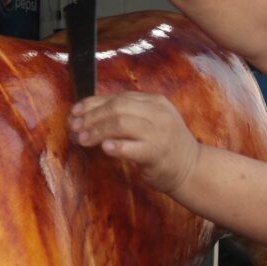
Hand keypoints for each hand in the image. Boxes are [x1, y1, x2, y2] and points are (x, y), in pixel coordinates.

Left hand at [69, 92, 200, 193]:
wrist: (192, 168)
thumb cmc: (165, 146)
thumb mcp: (151, 121)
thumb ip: (127, 114)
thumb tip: (88, 112)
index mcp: (155, 101)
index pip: (118, 97)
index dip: (92, 103)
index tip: (75, 112)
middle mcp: (158, 113)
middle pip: (117, 107)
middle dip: (91, 116)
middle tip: (75, 127)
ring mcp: (159, 133)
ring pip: (121, 123)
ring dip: (97, 130)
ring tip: (82, 139)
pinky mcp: (157, 153)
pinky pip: (133, 147)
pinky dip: (116, 146)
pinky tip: (104, 148)